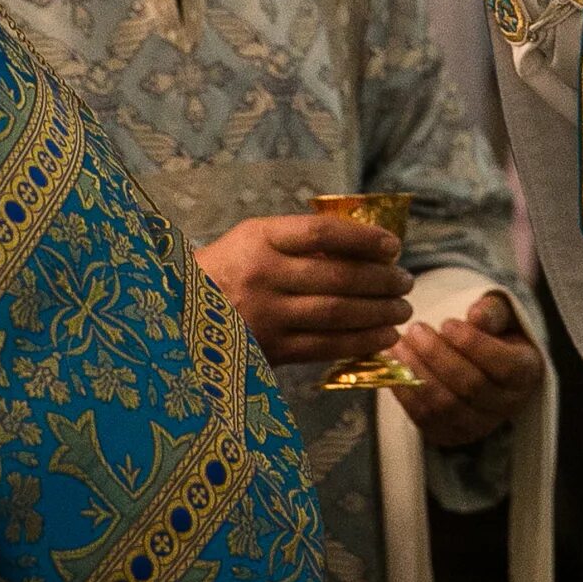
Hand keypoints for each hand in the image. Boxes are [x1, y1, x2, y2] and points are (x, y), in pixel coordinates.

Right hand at [197, 214, 413, 366]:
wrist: (175, 315)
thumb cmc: (223, 270)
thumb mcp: (251, 240)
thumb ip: (297, 241)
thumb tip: (362, 246)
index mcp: (259, 238)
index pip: (323, 232)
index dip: (364, 238)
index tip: (392, 245)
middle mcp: (263, 274)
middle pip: (338, 276)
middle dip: (381, 280)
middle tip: (406, 281)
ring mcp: (267, 315)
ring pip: (337, 313)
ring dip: (378, 312)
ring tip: (402, 309)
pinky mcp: (270, 349)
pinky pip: (325, 346)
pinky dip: (360, 342)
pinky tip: (383, 337)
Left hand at [395, 290, 545, 448]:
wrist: (482, 363)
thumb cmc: (493, 332)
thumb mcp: (499, 314)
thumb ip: (491, 311)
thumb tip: (476, 316)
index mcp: (525, 372)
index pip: (502, 365)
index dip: (472, 345)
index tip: (447, 323)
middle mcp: (507, 405)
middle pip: (470, 386)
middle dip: (437, 356)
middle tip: (415, 329)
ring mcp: (479, 425)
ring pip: (445, 405)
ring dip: (418, 374)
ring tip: (400, 345)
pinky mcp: (451, 434)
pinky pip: (425, 419)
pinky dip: (406, 393)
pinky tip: (394, 366)